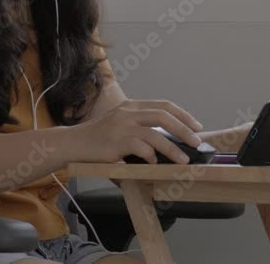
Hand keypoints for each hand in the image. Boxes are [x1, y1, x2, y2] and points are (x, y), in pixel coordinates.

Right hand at [72, 100, 203, 163]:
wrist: (72, 143)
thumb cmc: (98, 138)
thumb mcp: (120, 124)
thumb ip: (140, 127)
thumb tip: (169, 141)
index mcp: (132, 106)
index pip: (164, 105)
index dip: (183, 115)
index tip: (197, 126)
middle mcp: (128, 112)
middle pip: (163, 116)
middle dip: (184, 129)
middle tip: (196, 142)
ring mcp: (121, 126)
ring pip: (155, 134)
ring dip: (173, 149)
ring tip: (183, 160)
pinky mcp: (115, 142)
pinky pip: (140, 149)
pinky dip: (151, 157)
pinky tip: (154, 164)